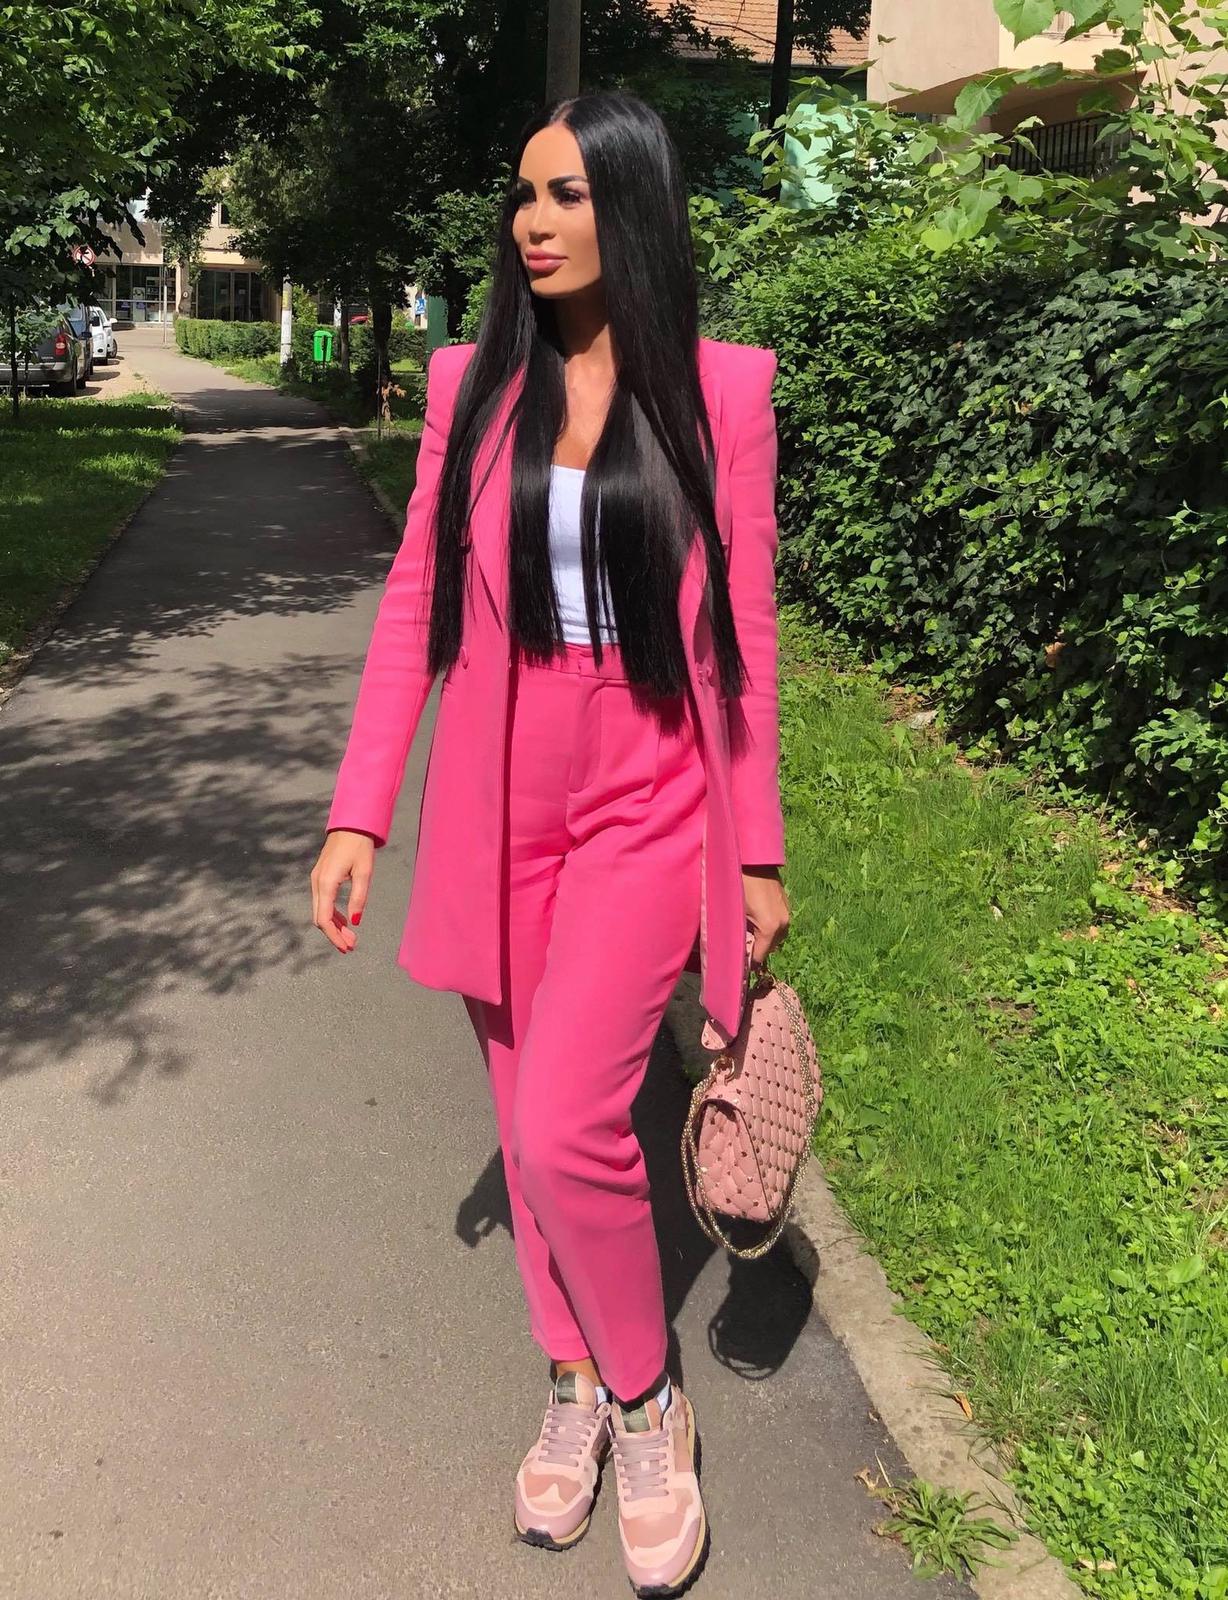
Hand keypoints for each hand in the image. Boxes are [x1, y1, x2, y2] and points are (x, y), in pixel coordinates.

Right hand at [311, 829, 375, 952]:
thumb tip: (355, 921)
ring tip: (351, 937)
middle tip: (352, 946)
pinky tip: (344, 920)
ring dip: (334, 925)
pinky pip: (322, 901)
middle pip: (320, 917)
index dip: (334, 936)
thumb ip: (359, 898)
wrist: (351, 825)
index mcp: (326, 883)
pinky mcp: (321, 876)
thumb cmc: (359, 846)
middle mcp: (317, 883)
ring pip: (320, 910)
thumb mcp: (364, 872)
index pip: (324, 918)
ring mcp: (317, 879)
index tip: (347, 948)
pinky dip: (332, 914)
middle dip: (334, 934)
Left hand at [742, 865, 789, 967]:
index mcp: (771, 927)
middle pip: (770, 948)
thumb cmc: (738, 883)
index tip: (738, 966)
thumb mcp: (734, 912)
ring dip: (763, 938)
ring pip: (775, 936)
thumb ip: (736, 935)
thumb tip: (734, 951)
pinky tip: (753, 919)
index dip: (748, 963)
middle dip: (756, 950)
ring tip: (746, 932)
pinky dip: (768, 926)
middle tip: (739, 947)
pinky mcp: (785, 902)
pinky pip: (778, 923)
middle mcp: (783, 922)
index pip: (760, 956)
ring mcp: (787, 911)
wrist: (750, 856)